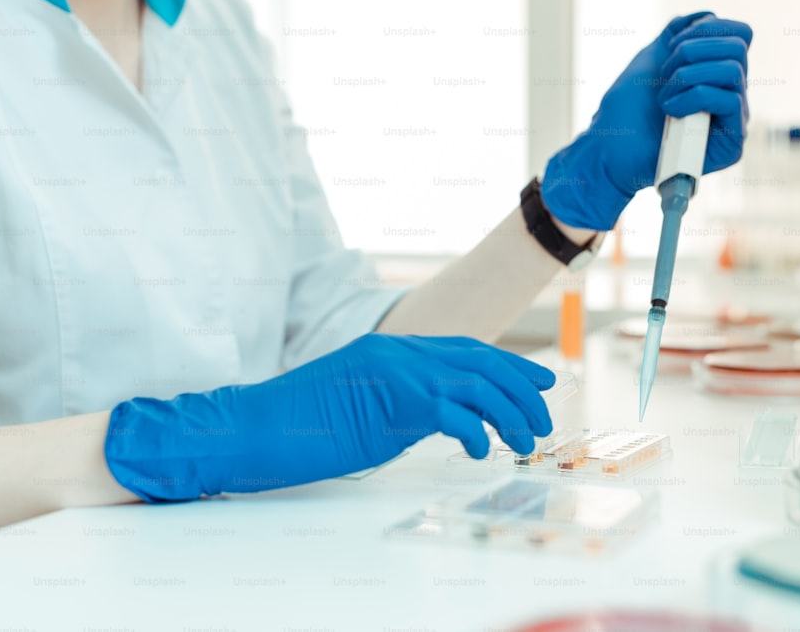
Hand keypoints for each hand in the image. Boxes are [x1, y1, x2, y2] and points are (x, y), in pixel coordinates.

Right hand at [104, 334, 555, 501]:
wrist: (254, 428)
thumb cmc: (302, 426)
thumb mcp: (366, 408)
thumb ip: (405, 404)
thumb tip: (446, 418)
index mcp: (392, 350)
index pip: (465, 350)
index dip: (508, 363)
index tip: (541, 379)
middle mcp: (399, 352)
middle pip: (480, 360)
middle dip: (522, 387)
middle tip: (545, 415)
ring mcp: (395, 371)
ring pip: (476, 384)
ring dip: (510, 412)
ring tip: (526, 440)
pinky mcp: (391, 400)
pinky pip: (452, 411)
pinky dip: (475, 431)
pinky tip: (482, 450)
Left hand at [542, 11, 752, 230]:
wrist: (609, 149)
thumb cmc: (626, 111)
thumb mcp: (651, 58)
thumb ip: (679, 33)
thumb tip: (706, 14)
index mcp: (716, 72)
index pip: (740, 35)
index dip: (708, 29)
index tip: (672, 46)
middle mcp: (730, 94)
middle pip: (739, 48)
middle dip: (692, 51)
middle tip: (664, 74)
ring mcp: (732, 119)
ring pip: (733, 71)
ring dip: (687, 76)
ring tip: (663, 99)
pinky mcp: (731, 145)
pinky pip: (729, 101)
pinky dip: (693, 98)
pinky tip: (671, 113)